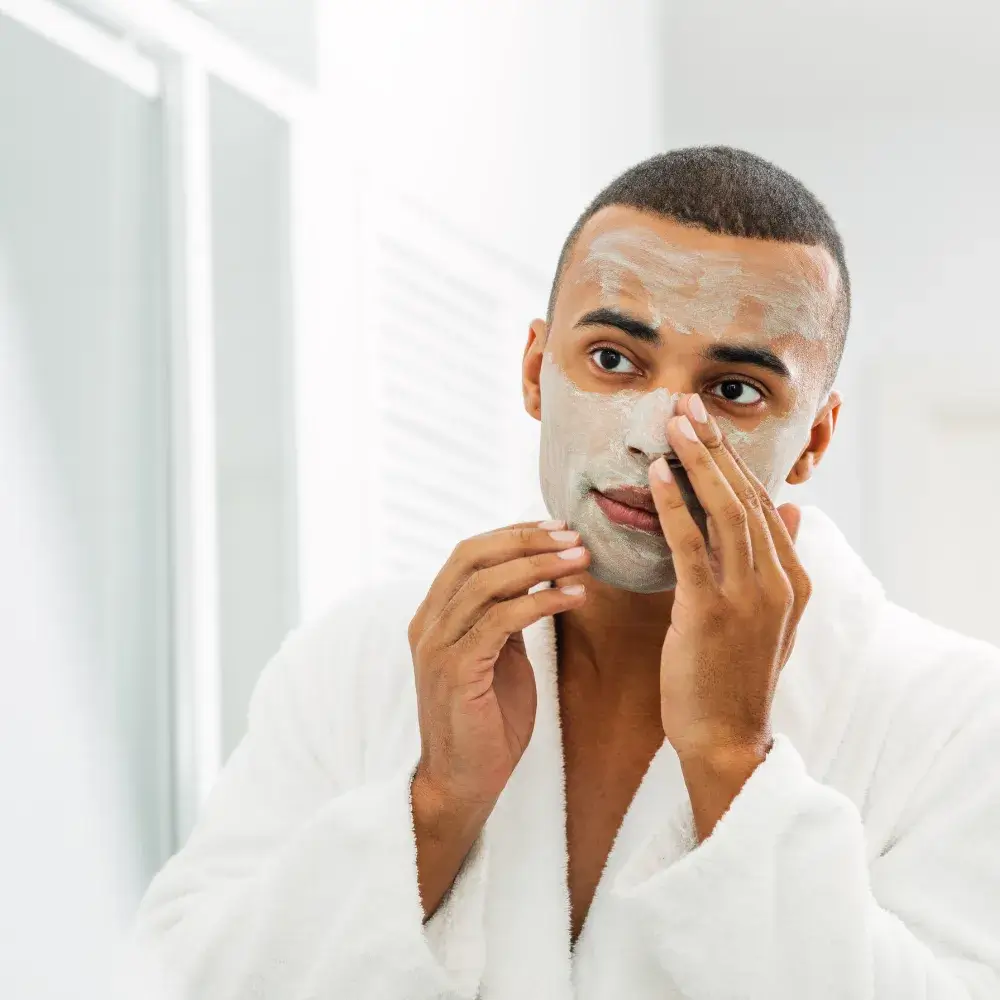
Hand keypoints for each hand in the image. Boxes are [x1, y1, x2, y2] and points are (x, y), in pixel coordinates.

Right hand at [408, 520, 589, 810]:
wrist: (463, 782)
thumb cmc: (486, 721)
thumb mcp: (497, 655)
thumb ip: (504, 616)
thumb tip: (534, 574)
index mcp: (434, 615)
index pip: (468, 552)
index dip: (512, 533)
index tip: (557, 527)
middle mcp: (428, 624)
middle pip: (473, 556)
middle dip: (527, 540)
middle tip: (574, 536)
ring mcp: (437, 646)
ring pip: (487, 583)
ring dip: (540, 565)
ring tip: (581, 560)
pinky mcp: (457, 670)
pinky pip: (500, 620)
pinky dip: (540, 602)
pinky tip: (573, 597)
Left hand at [647, 394, 811, 762]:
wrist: (726, 738)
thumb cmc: (736, 676)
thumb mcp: (771, 617)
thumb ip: (780, 561)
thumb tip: (794, 510)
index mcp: (793, 579)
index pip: (763, 503)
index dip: (734, 460)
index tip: (707, 424)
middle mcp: (779, 581)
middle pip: (747, 496)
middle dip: (716, 446)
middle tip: (687, 405)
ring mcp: (749, 597)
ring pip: (726, 511)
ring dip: (699, 462)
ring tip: (674, 424)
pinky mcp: (711, 613)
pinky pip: (692, 548)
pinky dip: (675, 508)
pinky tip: (658, 477)